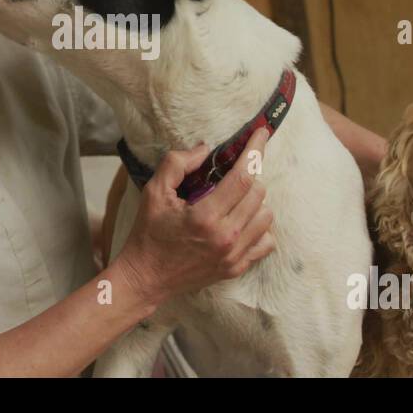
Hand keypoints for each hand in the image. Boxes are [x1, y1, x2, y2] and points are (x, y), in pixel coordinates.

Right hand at [113, 128, 274, 306]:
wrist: (146, 278)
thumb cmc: (148, 233)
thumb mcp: (153, 192)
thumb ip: (177, 164)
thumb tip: (205, 149)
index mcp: (205, 217)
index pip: (242, 178)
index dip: (255, 151)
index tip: (262, 133)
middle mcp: (226, 237)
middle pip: (258, 194)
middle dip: (249, 176)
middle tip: (232, 174)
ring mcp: (234, 256)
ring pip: (266, 216)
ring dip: (256, 201)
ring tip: (235, 198)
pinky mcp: (236, 268)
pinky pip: (266, 242)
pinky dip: (259, 227)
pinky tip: (242, 221)